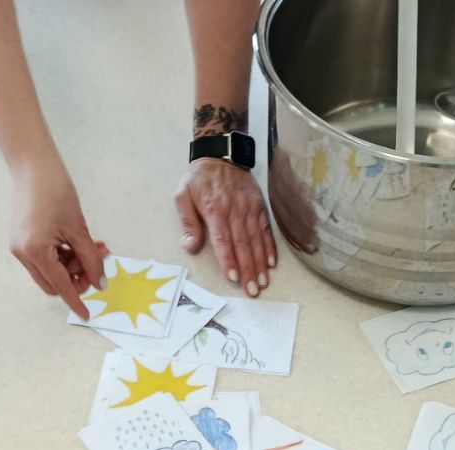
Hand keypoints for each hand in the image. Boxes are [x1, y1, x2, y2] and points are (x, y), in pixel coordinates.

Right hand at [10, 168, 106, 318]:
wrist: (34, 167)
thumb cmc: (56, 191)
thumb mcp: (79, 229)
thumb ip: (90, 259)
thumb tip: (99, 283)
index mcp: (35, 251)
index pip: (60, 286)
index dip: (76, 300)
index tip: (87, 315)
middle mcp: (22, 253)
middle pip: (54, 284)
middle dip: (77, 278)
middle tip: (97, 264)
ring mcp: (19, 247)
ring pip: (51, 272)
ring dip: (73, 265)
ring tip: (94, 247)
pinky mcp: (21, 240)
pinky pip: (45, 259)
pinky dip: (63, 256)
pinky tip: (77, 243)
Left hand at [174, 157, 276, 296]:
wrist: (221, 154)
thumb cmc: (199, 179)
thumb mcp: (183, 195)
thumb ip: (187, 221)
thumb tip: (190, 245)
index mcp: (215, 210)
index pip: (224, 240)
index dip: (229, 260)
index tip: (234, 277)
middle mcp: (235, 211)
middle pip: (243, 245)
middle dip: (248, 269)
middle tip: (252, 289)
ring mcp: (249, 209)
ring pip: (256, 240)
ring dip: (260, 263)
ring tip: (263, 281)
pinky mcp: (259, 206)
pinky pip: (265, 229)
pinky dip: (269, 246)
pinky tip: (271, 262)